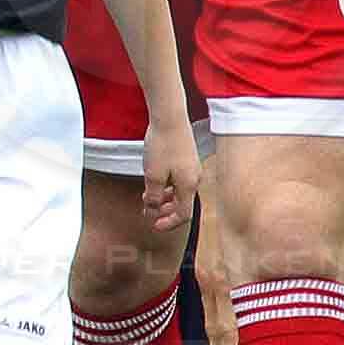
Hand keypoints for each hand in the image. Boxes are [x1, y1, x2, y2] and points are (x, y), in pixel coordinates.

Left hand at [136, 111, 200, 238]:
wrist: (170, 118)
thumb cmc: (162, 145)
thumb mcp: (153, 175)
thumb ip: (153, 196)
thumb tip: (152, 210)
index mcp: (189, 186)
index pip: (183, 214)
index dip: (169, 223)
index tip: (156, 226)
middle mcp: (195, 179)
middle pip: (182, 203)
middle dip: (165, 211)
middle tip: (150, 214)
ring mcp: (192, 168)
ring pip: (180, 191)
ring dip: (164, 198)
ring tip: (148, 198)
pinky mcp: (188, 159)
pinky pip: (179, 180)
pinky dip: (167, 186)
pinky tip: (155, 182)